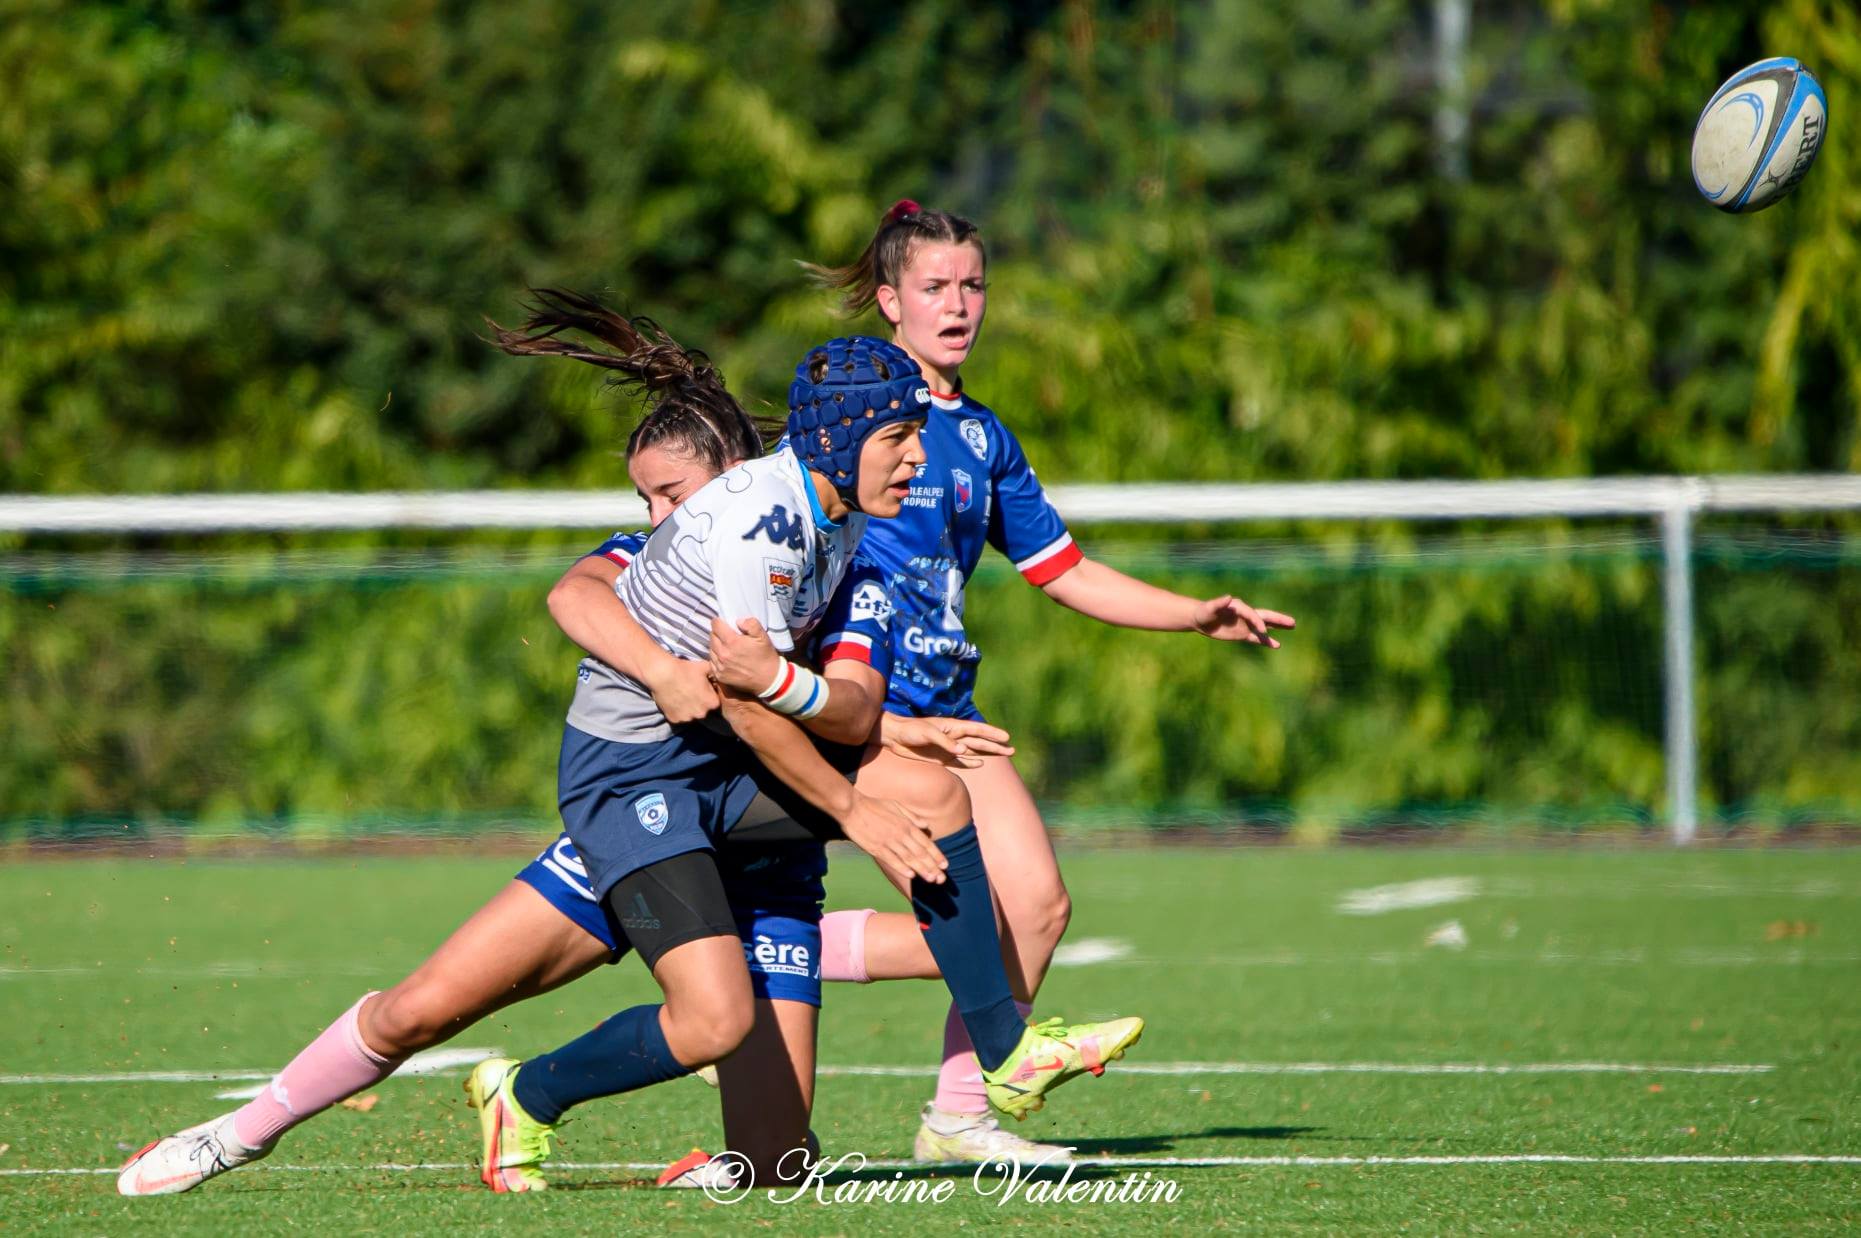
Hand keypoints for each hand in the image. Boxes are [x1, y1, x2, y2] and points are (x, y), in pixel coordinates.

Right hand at [641, 655, 720, 724]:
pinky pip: (678, 717)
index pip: (714, 702)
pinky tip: (673, 700)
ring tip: (681, 696)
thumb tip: (721, 675)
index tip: (701, 689)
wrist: (663, 674)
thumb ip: (716, 673)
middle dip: (699, 703)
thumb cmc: (686, 669)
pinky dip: (677, 711)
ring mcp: (688, 718)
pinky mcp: (674, 720)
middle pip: (703, 710)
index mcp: (712, 703)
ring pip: (690, 715)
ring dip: (688, 708)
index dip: (708, 695)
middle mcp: (702, 714)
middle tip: (690, 692)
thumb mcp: (706, 667)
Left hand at [709, 616, 782, 694]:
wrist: (768, 680)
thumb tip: (738, 621)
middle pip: (712, 636)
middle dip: (718, 633)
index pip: (715, 625)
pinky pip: (711, 662)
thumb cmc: (765, 656)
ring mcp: (719, 666)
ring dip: (716, 645)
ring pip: (710, 649)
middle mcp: (722, 654)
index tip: (724, 623)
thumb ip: (751, 624)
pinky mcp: (719, 675)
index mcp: (732, 642)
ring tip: (727, 647)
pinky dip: (716, 658)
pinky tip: (726, 658)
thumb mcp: (762, 636)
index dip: (719, 621)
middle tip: (727, 635)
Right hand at [838, 792, 947, 886]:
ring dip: (921, 870)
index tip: (945, 865)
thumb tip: (925, 825)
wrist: (852, 808)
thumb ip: (912, 816)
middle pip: (920, 853)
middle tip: (942, 878)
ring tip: (931, 879)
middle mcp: (900, 834)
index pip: (926, 842)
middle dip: (933, 866)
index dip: (937, 855)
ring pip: (909, 858)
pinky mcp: (876, 848)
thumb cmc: (874, 805)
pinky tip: (911, 875)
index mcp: (906, 824)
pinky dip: (902, 868)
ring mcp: (889, 842)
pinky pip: (892, 860)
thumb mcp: (896, 805)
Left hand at [879, 715, 1014, 767]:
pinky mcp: (941, 758)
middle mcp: (953, 736)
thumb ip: (945, 742)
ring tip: (1004, 754)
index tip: (1006, 737)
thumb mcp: (927, 733)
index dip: (992, 733)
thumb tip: (963, 751)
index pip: (977, 729)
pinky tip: (980, 763)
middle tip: (1012, 750)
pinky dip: (970, 762)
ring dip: (988, 753)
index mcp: (952, 726)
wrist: (893, 737)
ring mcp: (948, 748)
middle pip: (979, 741)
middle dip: (995, 745)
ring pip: (973, 750)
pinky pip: (960, 761)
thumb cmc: (909, 730)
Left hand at [1192, 594, 1295, 647]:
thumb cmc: (1204, 611)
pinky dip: (1266, 641)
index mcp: (1240, 607)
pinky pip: (1256, 638)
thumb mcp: (1210, 608)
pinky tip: (1277, 645)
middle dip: (1279, 619)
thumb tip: (1228, 597)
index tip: (1263, 631)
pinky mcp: (1242, 634)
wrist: (1200, 619)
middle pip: (1265, 616)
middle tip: (1293, 622)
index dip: (1257, 622)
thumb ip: (1219, 603)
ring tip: (1292, 627)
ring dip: (1277, 627)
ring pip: (1264, 626)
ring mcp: (1245, 625)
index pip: (1252, 614)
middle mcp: (1245, 615)